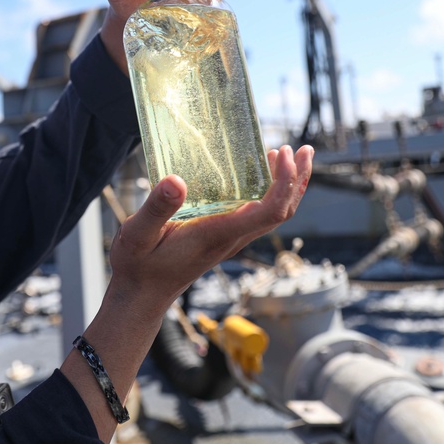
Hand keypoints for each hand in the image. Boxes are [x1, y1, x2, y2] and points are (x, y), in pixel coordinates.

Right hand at [106, 144, 313, 319]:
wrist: (142, 295)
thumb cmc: (139, 266)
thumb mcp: (138, 234)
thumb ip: (157, 208)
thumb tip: (176, 180)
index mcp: (218, 233)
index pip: (270, 211)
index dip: (285, 183)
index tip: (283, 154)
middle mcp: (232, 237)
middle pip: (283, 211)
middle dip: (298, 179)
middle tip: (304, 149)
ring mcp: (231, 238)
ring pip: (274, 214)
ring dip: (289, 186)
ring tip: (289, 155)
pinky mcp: (224, 237)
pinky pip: (259, 215)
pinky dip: (270, 193)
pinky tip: (258, 176)